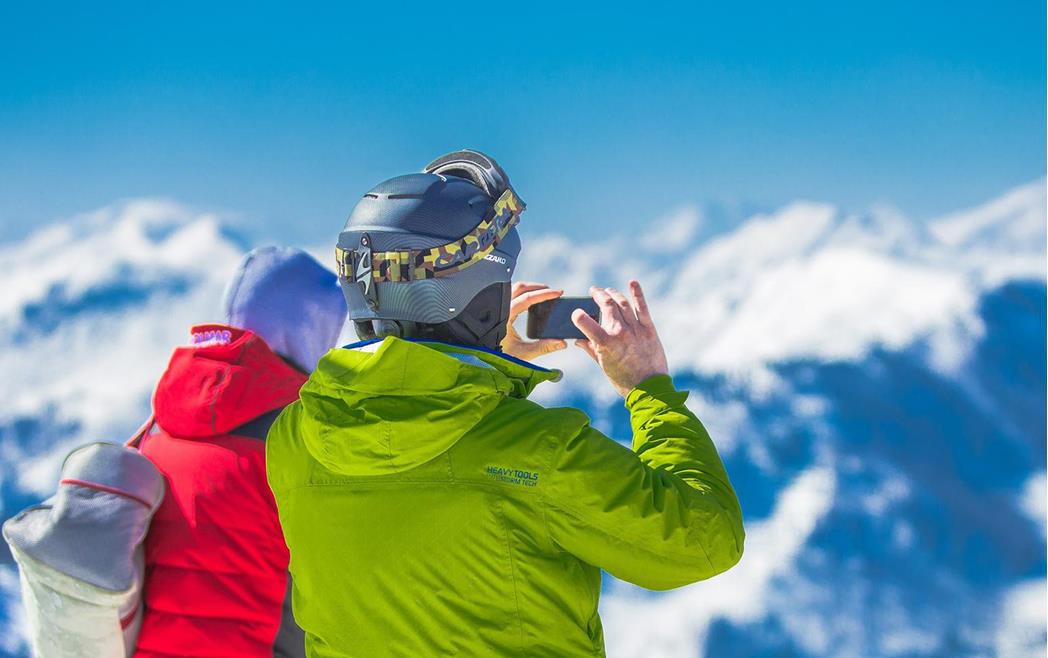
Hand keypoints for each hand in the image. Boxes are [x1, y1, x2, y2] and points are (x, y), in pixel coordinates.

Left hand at [500, 282, 568, 360]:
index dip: (544, 294)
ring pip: (514, 289)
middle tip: (552, 292)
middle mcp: (499, 310)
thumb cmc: (498, 357)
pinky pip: (510, 296)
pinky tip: (531, 301)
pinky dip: (522, 294)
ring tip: (544, 294)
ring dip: (529, 289)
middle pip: (520, 288)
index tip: (557, 293)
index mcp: (504, 317)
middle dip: (538, 287)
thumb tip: (561, 342)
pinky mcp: (497, 312)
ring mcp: (497, 309)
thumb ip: (543, 347)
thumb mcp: (523, 354)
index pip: (527, 298)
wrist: (483, 358)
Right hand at [572, 280, 668, 396]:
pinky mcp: (648, 329)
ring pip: (622, 303)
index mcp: (604, 343)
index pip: (585, 322)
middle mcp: (619, 332)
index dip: (577, 315)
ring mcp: (635, 329)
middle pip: (606, 304)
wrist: (650, 389)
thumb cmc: (623, 380)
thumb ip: (590, 350)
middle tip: (594, 291)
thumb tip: (578, 340)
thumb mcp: (603, 366)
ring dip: (613, 293)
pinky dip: (637, 293)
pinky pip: (642, 307)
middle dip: (598, 294)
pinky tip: (632, 282)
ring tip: (608, 291)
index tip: (576, 313)